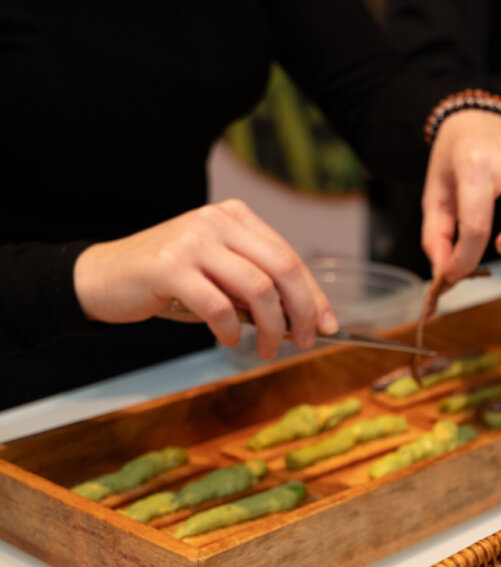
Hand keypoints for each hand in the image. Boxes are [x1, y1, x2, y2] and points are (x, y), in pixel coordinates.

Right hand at [73, 199, 335, 358]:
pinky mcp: (169, 266)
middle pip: (283, 267)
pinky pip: (218, 304)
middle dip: (303, 310)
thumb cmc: (170, 282)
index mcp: (237, 217)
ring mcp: (193, 240)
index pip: (290, 257)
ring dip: (270, 327)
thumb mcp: (220, 277)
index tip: (330, 325)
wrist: (105, 277)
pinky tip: (229, 339)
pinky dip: (231, 329)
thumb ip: (258, 289)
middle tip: (306, 341)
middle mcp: (218, 221)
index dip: (314, 294)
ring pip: (257, 287)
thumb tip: (306, 320)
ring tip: (267, 349)